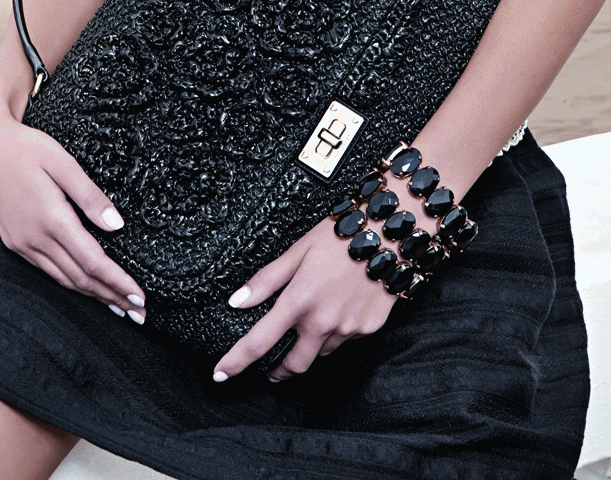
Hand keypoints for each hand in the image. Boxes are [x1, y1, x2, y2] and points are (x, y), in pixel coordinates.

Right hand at [0, 101, 145, 319]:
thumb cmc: (28, 148)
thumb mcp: (63, 162)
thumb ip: (91, 196)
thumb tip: (117, 226)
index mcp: (51, 219)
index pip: (93, 262)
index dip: (119, 283)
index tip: (141, 299)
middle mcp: (34, 238)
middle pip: (80, 279)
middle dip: (112, 298)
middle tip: (139, 314)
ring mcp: (21, 244)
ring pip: (63, 279)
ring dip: (92, 296)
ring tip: (118, 307)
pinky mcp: (14, 242)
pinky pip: (47, 270)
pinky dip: (70, 283)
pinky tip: (85, 286)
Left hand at [213, 178, 447, 381]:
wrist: (390, 235)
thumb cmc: (341, 236)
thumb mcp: (298, 250)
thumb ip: (267, 279)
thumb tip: (237, 300)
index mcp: (299, 301)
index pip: (259, 342)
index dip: (236, 361)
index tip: (220, 374)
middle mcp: (323, 322)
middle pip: (293, 365)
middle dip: (278, 372)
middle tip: (270, 370)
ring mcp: (348, 329)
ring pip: (322, 354)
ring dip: (309, 348)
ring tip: (308, 328)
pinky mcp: (368, 329)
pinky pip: (346, 341)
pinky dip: (336, 333)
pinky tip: (338, 311)